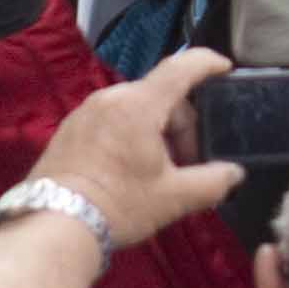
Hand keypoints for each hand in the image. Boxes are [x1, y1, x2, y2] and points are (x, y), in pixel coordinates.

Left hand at [7, 46, 248, 252]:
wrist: (55, 224)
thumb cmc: (119, 205)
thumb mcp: (174, 197)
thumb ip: (213, 182)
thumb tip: (233, 174)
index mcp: (138, 105)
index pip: (181, 68)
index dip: (207, 63)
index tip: (224, 67)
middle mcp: (109, 98)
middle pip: (160, 96)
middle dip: (182, 125)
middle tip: (188, 164)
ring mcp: (84, 111)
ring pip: (135, 109)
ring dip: (156, 132)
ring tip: (160, 172)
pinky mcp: (68, 129)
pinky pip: (110, 120)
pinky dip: (129, 136)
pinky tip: (130, 171)